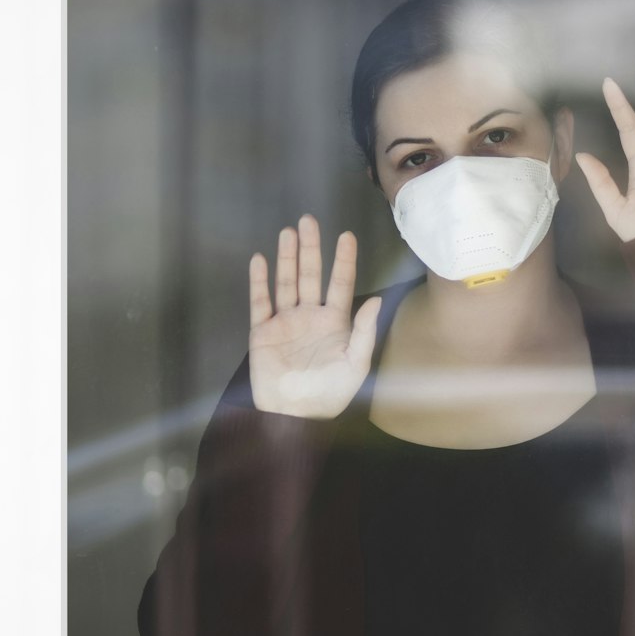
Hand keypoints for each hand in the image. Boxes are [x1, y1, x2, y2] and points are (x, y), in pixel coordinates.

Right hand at [248, 214, 381, 417]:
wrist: (294, 415)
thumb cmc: (329, 395)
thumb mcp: (355, 365)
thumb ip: (364, 332)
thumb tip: (375, 301)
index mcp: (335, 323)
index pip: (341, 284)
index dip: (344, 260)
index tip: (347, 236)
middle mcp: (310, 317)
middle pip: (310, 275)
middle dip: (311, 248)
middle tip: (309, 220)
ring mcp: (286, 322)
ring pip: (286, 282)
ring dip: (287, 258)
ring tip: (288, 232)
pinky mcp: (263, 332)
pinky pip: (260, 301)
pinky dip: (259, 281)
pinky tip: (260, 260)